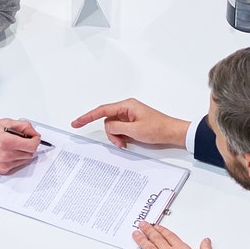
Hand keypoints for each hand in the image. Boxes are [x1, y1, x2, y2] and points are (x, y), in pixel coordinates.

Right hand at [0, 119, 42, 173]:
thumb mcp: (3, 122)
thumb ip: (22, 126)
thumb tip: (33, 132)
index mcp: (7, 142)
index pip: (32, 145)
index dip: (36, 140)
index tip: (34, 137)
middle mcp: (6, 155)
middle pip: (30, 153)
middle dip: (30, 145)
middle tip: (23, 139)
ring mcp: (4, 164)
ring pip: (25, 160)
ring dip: (24, 152)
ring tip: (13, 144)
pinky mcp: (2, 170)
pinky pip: (17, 165)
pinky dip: (16, 158)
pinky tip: (8, 151)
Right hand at [71, 98, 188, 149]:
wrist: (172, 133)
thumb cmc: (158, 128)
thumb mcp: (135, 130)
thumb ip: (117, 128)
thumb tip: (107, 127)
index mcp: (126, 106)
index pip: (102, 110)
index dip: (87, 117)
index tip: (77, 122)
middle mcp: (126, 109)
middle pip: (107, 121)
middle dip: (111, 134)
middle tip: (120, 143)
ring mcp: (129, 116)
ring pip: (113, 127)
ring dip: (117, 137)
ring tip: (126, 143)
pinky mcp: (132, 123)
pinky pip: (120, 130)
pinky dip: (121, 137)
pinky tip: (129, 141)